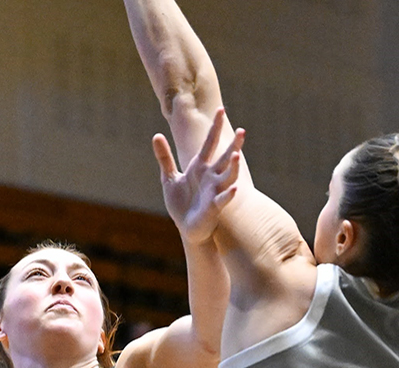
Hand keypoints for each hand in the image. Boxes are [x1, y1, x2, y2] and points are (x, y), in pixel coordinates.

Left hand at [152, 108, 244, 244]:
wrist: (186, 227)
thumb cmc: (181, 203)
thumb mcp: (169, 178)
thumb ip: (164, 158)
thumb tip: (156, 135)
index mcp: (200, 167)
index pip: (209, 143)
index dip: (215, 127)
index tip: (220, 109)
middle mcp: (211, 177)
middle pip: (225, 157)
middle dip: (234, 145)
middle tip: (241, 130)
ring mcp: (214, 191)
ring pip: (228, 176)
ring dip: (233, 167)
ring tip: (238, 155)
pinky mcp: (214, 207)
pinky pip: (223, 199)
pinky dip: (228, 194)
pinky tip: (234, 188)